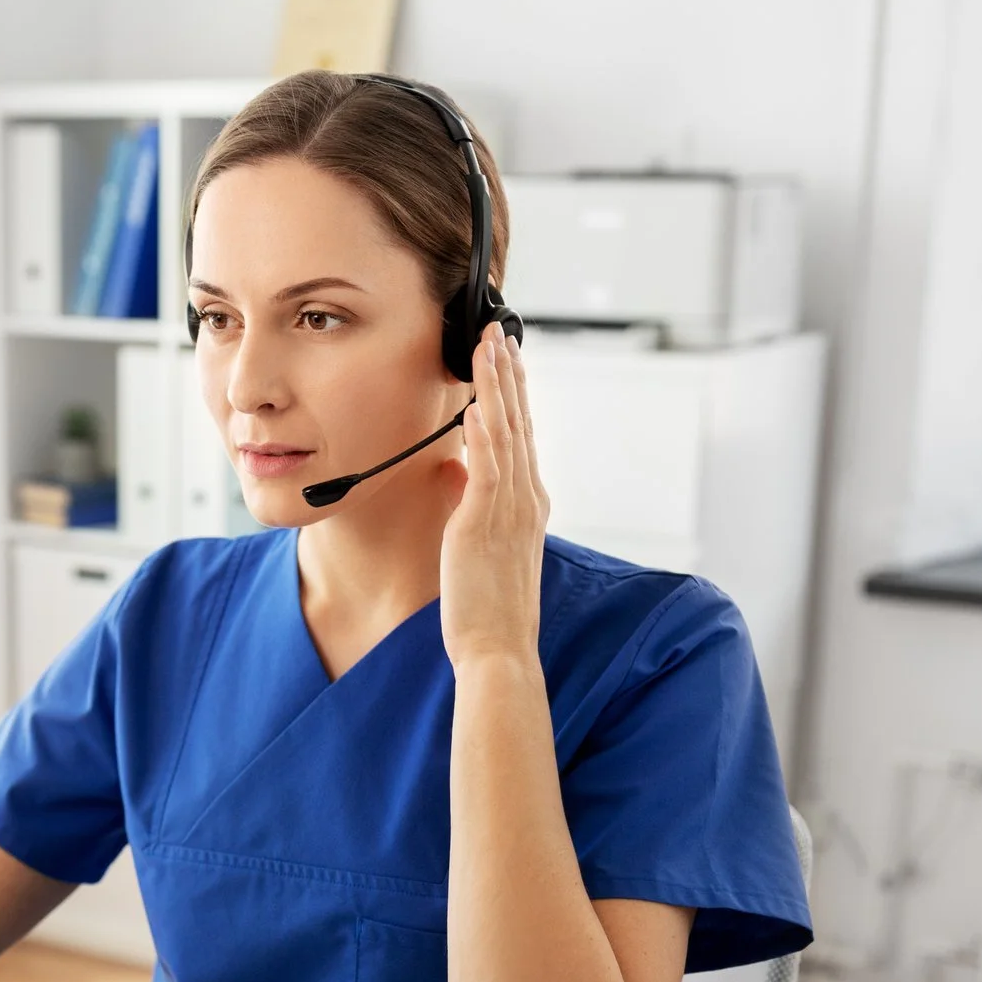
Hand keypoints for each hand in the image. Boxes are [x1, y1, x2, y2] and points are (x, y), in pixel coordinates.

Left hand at [438, 320, 548, 668]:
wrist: (499, 649)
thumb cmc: (488, 608)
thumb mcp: (480, 545)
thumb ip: (470, 503)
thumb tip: (454, 470)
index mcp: (527, 505)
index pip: (521, 435)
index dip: (513, 393)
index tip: (505, 358)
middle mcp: (526, 500)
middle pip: (520, 422)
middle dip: (508, 374)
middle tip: (498, 332)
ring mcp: (510, 510)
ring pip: (506, 434)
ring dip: (496, 387)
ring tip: (487, 346)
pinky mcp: (485, 524)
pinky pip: (489, 468)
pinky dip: (484, 433)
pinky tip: (475, 403)